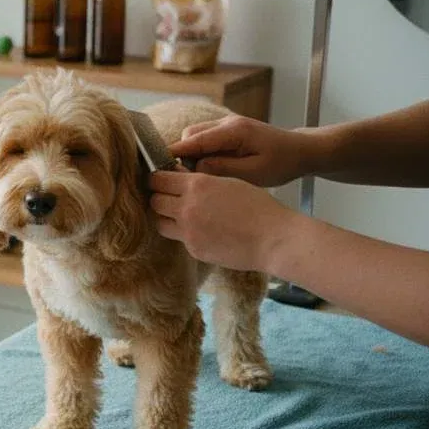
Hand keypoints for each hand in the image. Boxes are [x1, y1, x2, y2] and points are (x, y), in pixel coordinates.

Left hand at [148, 171, 298, 271]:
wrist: (274, 239)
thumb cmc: (258, 207)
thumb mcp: (228, 182)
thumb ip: (201, 181)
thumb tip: (179, 178)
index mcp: (196, 185)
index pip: (158, 179)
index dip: (158, 179)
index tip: (161, 180)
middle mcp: (186, 208)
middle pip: (154, 201)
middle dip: (160, 198)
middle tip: (170, 198)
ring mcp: (188, 232)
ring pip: (160, 223)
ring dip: (167, 218)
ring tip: (182, 216)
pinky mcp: (194, 250)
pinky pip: (179, 240)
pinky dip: (186, 234)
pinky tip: (203, 231)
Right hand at [167, 115, 323, 186]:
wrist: (300, 151)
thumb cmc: (282, 163)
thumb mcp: (254, 173)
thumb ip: (223, 170)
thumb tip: (196, 168)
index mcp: (234, 131)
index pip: (195, 139)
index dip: (175, 153)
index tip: (157, 168)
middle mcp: (227, 122)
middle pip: (190, 135)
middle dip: (184, 156)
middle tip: (190, 180)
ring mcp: (226, 124)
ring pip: (194, 136)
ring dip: (192, 155)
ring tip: (203, 176)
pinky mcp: (227, 131)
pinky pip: (204, 139)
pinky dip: (200, 152)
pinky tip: (209, 169)